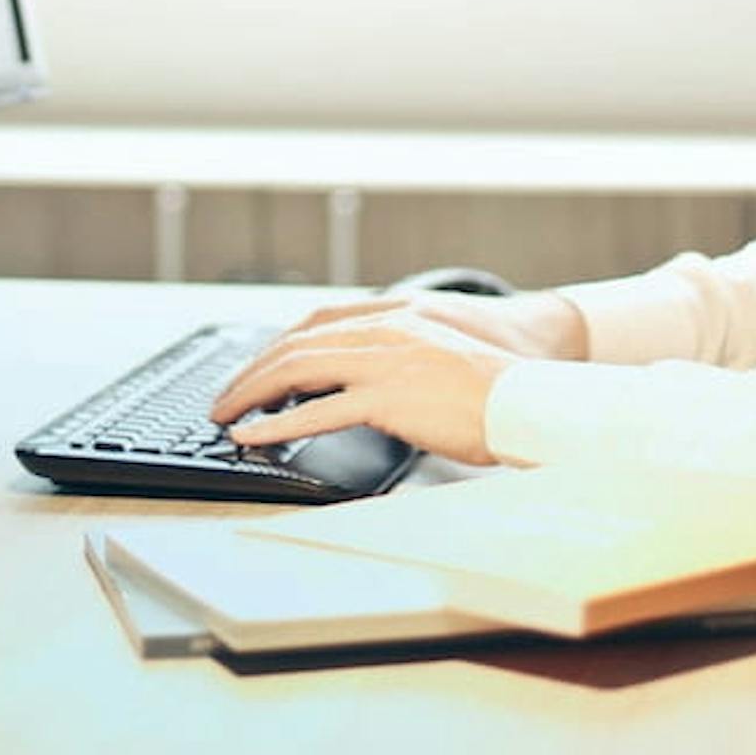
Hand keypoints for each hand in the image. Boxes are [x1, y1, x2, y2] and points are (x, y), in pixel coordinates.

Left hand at [207, 291, 587, 464]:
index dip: (279, 345)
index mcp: (396, 318)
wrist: (531, 397)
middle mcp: (383, 331)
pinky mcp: (387, 398)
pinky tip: (253, 436)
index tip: (256, 368)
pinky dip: (277, 424)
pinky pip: (317, 411)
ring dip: (252, 393)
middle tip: (224, 398)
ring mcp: (383, 362)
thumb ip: (399, 359)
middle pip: (296, 343)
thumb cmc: (496, 387)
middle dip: (252, 371)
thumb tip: (364, 385)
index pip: (317, 322)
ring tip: (225, 417)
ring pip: (297, 370)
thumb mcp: (440, 356)